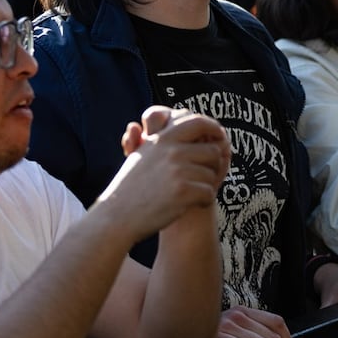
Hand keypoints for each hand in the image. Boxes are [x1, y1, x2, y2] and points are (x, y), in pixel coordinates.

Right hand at [102, 106, 230, 238]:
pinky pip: (209, 193)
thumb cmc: (129, 188)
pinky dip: (204, 201)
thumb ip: (153, 137)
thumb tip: (152, 121)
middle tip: (203, 178)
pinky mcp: (183, 191)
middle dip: (213, 166)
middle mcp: (171, 151)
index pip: (197, 122)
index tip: (221, 136)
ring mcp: (178, 171)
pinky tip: (191, 204)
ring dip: (206, 186)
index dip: (213, 128)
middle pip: (213, 151)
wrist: (117, 217)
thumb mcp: (139, 155)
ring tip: (190, 194)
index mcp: (162, 139)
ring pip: (211, 175)